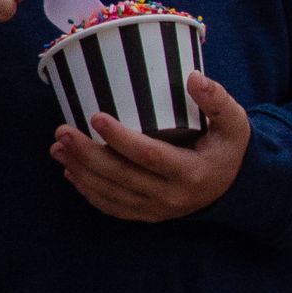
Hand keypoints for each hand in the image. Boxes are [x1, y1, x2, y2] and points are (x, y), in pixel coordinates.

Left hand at [51, 71, 249, 220]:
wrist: (232, 187)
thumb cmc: (227, 147)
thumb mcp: (233, 122)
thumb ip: (217, 100)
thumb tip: (193, 77)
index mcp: (191, 172)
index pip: (149, 156)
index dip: (120, 139)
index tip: (95, 116)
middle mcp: (171, 196)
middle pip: (121, 177)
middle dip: (87, 155)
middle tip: (62, 131)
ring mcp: (157, 209)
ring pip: (111, 194)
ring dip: (80, 172)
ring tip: (57, 148)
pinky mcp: (146, 215)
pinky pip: (113, 207)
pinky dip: (89, 191)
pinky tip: (70, 172)